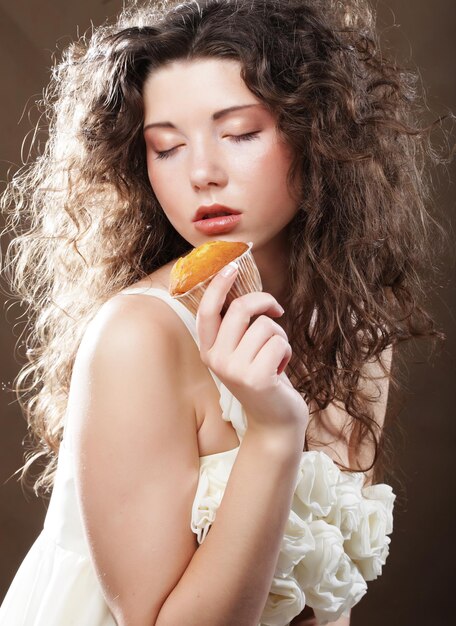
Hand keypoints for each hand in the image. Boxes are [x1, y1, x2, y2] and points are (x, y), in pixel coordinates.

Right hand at [196, 262, 308, 436]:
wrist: (274, 420)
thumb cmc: (263, 376)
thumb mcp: (243, 350)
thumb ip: (237, 325)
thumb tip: (242, 286)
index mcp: (209, 350)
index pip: (207, 310)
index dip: (219, 285)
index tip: (232, 266)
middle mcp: (216, 359)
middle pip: (240, 309)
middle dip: (264, 302)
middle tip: (276, 310)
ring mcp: (234, 370)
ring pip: (265, 326)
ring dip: (280, 336)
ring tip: (276, 356)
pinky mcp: (256, 378)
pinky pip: (279, 343)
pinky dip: (287, 351)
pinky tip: (281, 369)